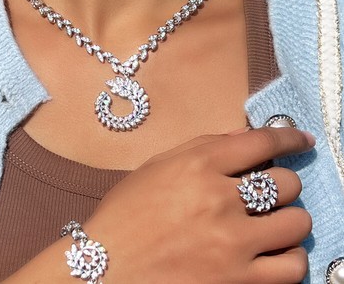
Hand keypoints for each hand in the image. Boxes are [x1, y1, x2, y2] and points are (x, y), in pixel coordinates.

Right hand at [84, 127, 313, 283]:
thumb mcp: (157, 167)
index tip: (302, 141)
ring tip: (272, 224)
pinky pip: (292, 268)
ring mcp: (232, 243)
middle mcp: (219, 199)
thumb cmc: (125, 213)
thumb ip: (202, 148)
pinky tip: (273, 253)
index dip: (288, 138)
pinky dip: (289, 257)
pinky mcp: (239, 281)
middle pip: (286, 183)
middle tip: (269, 192)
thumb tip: (245, 137)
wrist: (105, 268)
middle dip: (283, 184)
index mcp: (197, 165)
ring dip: (289, 220)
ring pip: (297, 223)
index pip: (260, 143)